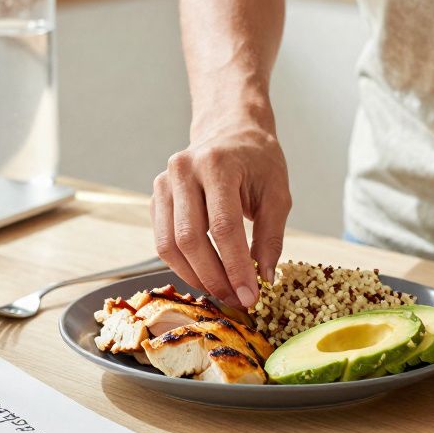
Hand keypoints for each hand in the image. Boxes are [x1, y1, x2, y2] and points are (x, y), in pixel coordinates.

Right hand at [152, 118, 290, 307]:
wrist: (230, 131)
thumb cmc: (257, 161)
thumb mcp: (277, 194)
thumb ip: (271, 237)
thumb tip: (263, 280)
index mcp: (217, 164)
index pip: (223, 226)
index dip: (235, 266)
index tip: (250, 295)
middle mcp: (183, 171)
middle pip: (189, 238)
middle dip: (213, 277)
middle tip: (236, 300)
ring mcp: (163, 184)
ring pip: (169, 245)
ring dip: (195, 276)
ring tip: (221, 292)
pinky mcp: (156, 199)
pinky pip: (163, 242)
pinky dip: (183, 265)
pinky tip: (206, 275)